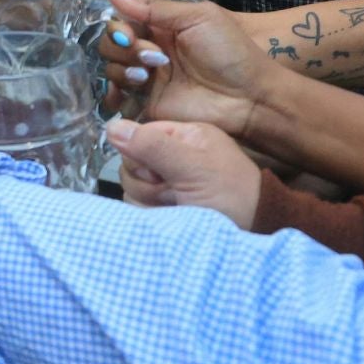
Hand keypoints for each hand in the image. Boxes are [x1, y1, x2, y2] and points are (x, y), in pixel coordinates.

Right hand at [98, 0, 266, 137]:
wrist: (249, 98)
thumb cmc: (230, 53)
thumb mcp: (198, 18)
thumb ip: (156, 8)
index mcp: (162, 26)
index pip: (124, 18)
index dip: (118, 24)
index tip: (128, 32)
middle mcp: (150, 49)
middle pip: (112, 42)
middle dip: (122, 45)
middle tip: (150, 56)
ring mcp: (148, 77)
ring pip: (111, 66)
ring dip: (122, 67)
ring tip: (147, 75)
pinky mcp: (146, 103)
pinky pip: (117, 96)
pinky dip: (112, 93)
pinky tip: (123, 92)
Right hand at [107, 117, 261, 229]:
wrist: (252, 235)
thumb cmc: (231, 196)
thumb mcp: (194, 167)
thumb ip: (153, 146)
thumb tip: (111, 128)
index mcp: (184, 136)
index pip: (138, 136)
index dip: (143, 155)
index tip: (162, 172)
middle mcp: (172, 158)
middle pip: (130, 164)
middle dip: (149, 183)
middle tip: (176, 192)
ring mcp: (166, 185)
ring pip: (130, 188)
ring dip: (151, 201)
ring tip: (180, 207)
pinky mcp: (162, 209)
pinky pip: (136, 208)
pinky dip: (151, 215)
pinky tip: (173, 218)